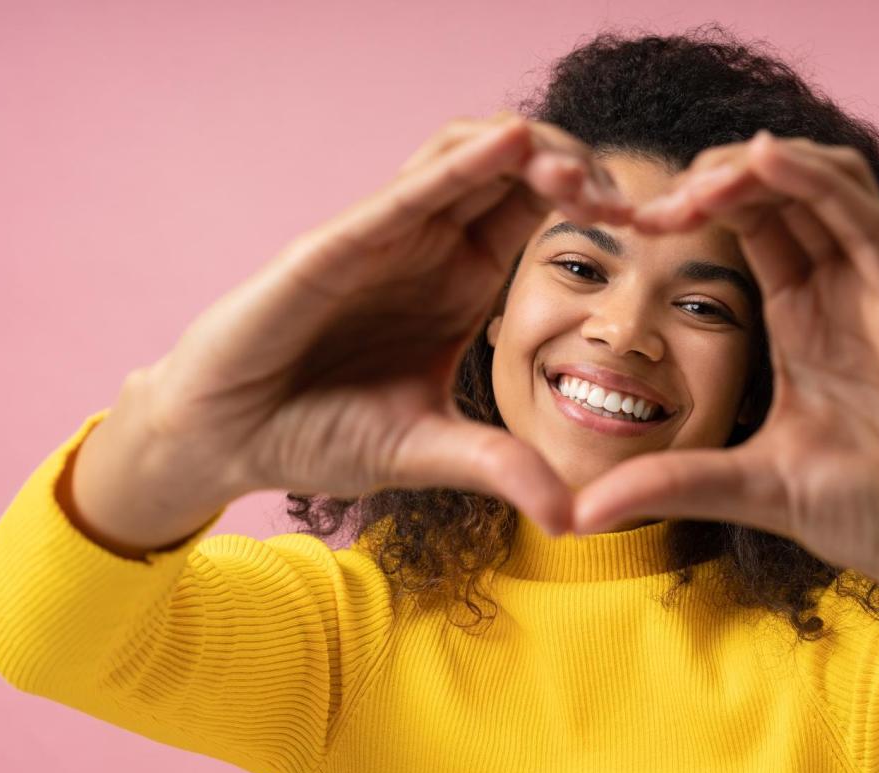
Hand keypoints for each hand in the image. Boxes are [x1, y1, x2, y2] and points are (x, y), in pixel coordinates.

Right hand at [135, 112, 629, 535]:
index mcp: (460, 281)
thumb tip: (575, 518)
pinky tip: (506, 148)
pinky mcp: (333, 248)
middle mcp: (426, 246)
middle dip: (574, 165)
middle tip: (630, 201)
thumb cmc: (318, 433)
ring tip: (581, 177)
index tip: (650, 226)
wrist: (228, 440)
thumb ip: (499, 467)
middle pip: (511, 169)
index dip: (590, 204)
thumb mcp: (428, 452)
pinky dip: (455, 168)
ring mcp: (381, 239)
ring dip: (526, 153)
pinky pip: (403, 195)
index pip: (534, 212)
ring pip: (462, 158)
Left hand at [572, 130, 878, 601]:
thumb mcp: (753, 490)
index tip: (626, 225)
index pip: (745, 231)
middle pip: (775, 195)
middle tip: (648, 206)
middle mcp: (837, 293)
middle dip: (709, 182)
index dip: (689, 213)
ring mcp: (876, 291)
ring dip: (752, 168)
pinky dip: (812, 179)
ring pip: (818, 185)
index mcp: (800, 321)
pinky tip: (758, 158)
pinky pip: (861, 216)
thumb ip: (672, 485)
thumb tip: (578, 514)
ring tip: (692, 184)